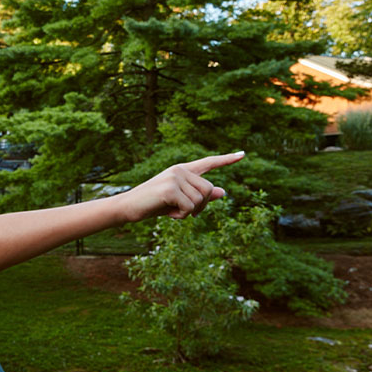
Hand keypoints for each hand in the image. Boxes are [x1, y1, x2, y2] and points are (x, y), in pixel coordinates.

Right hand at [124, 151, 244, 221]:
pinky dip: (182, 216)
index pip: (209, 163)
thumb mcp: (179, 200)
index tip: (243, 155)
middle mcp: (180, 170)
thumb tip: (223, 192)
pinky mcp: (170, 188)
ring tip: (173, 211)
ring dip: (190, 212)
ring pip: (200, 200)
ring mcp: (175, 177)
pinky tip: (169, 214)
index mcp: (182, 170)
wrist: (128, 207)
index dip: (227, 160)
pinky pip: (189, 207)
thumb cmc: (153, 204)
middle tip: (184, 212)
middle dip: (201, 206)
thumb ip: (200, 196)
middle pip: (209, 189)